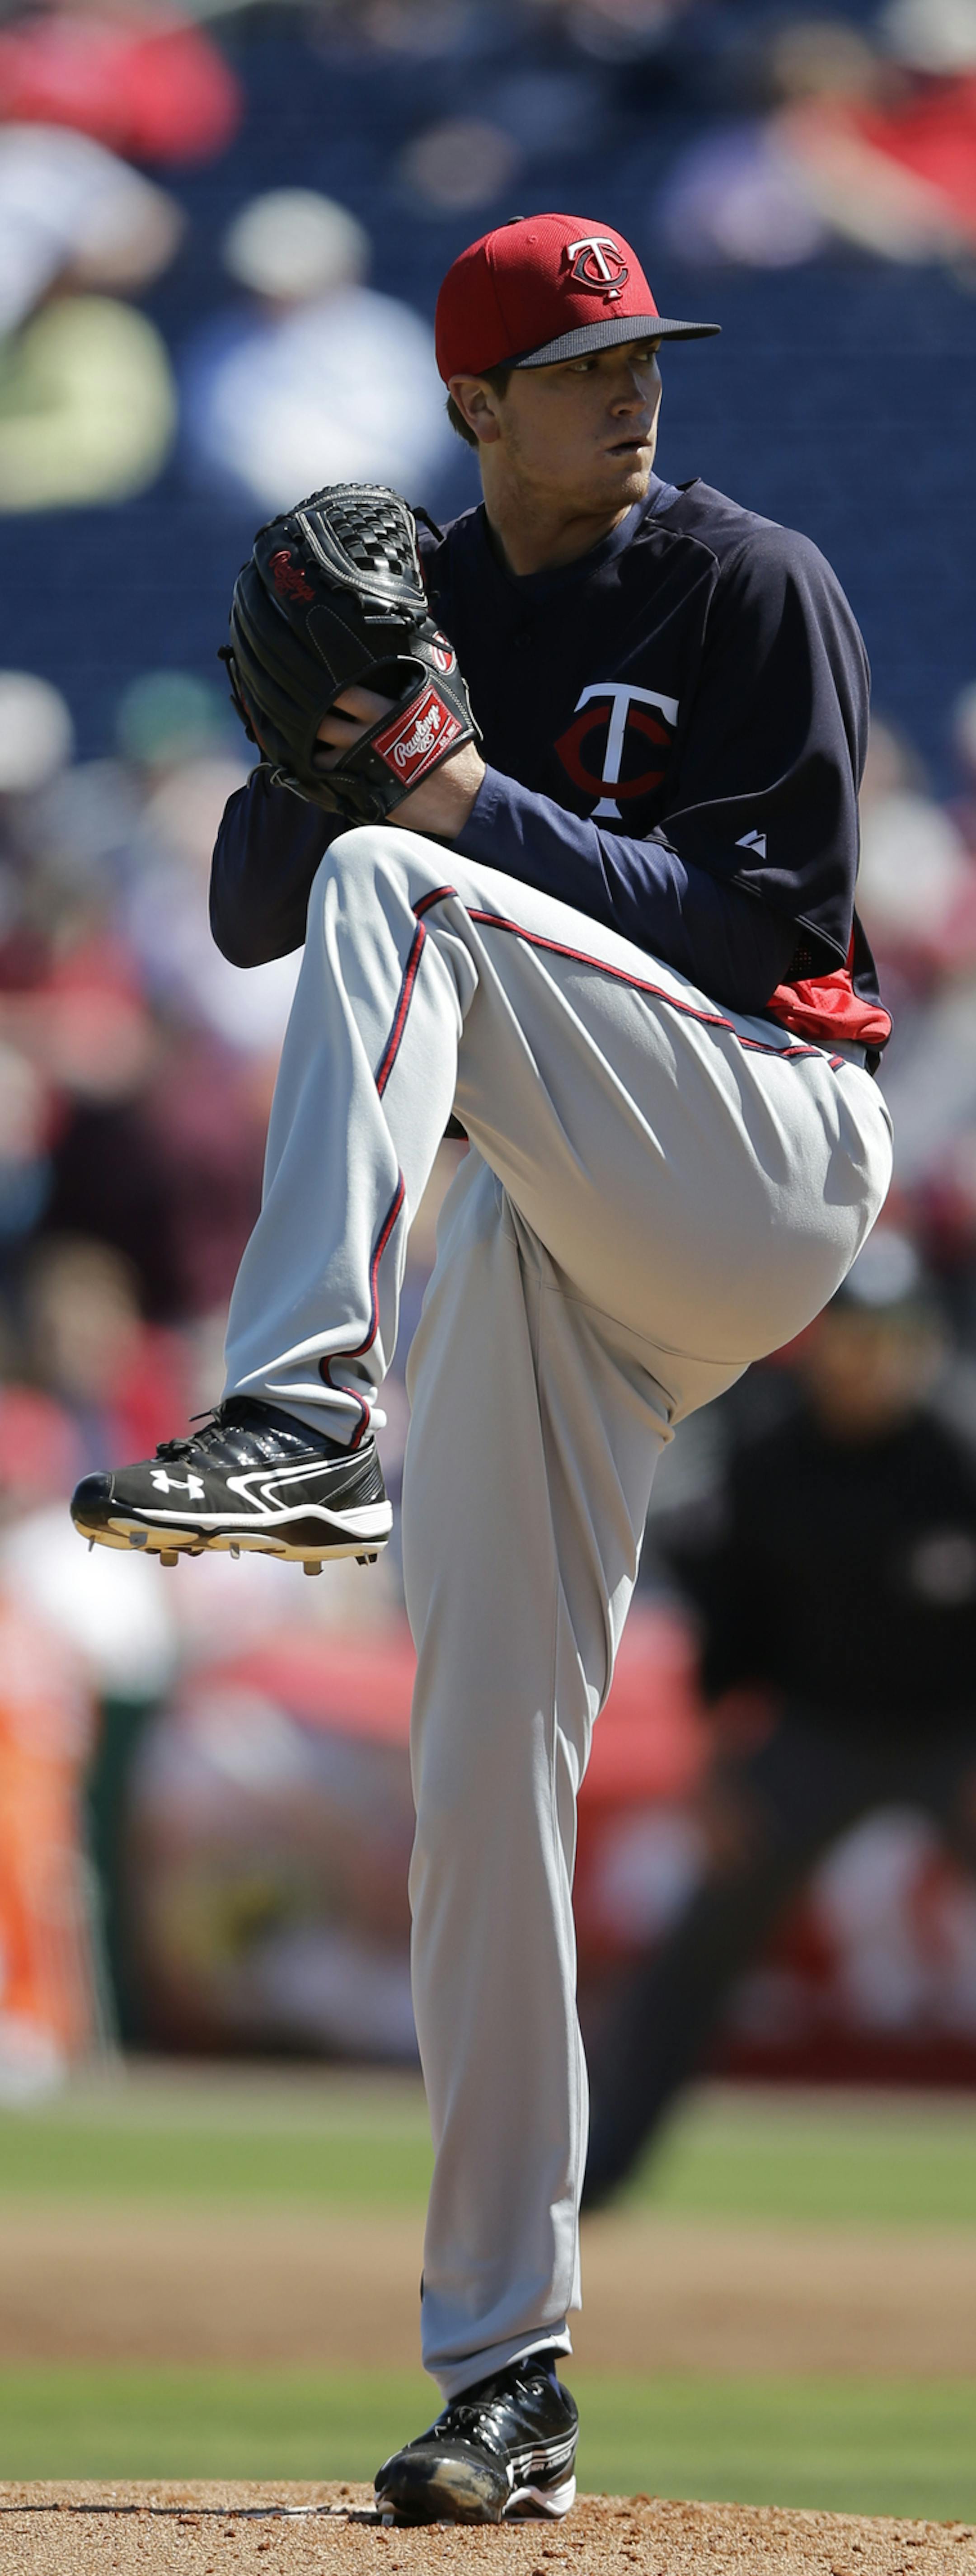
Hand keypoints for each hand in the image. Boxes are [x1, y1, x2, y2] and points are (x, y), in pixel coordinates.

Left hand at [316, 686, 484, 836]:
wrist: (461, 797)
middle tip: (312, 718)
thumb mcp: (442, 711)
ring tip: (315, 746)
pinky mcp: (361, 790)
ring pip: (320, 753)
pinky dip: (321, 775)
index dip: (329, 687)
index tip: (322, 686)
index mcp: (387, 711)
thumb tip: (422, 666)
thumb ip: (418, 692)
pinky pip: (328, 781)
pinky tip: (322, 770)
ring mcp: (361, 765)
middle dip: (314, 719)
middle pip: (323, 720)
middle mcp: (368, 735)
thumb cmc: (453, 751)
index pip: (344, 690)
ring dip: (313, 749)